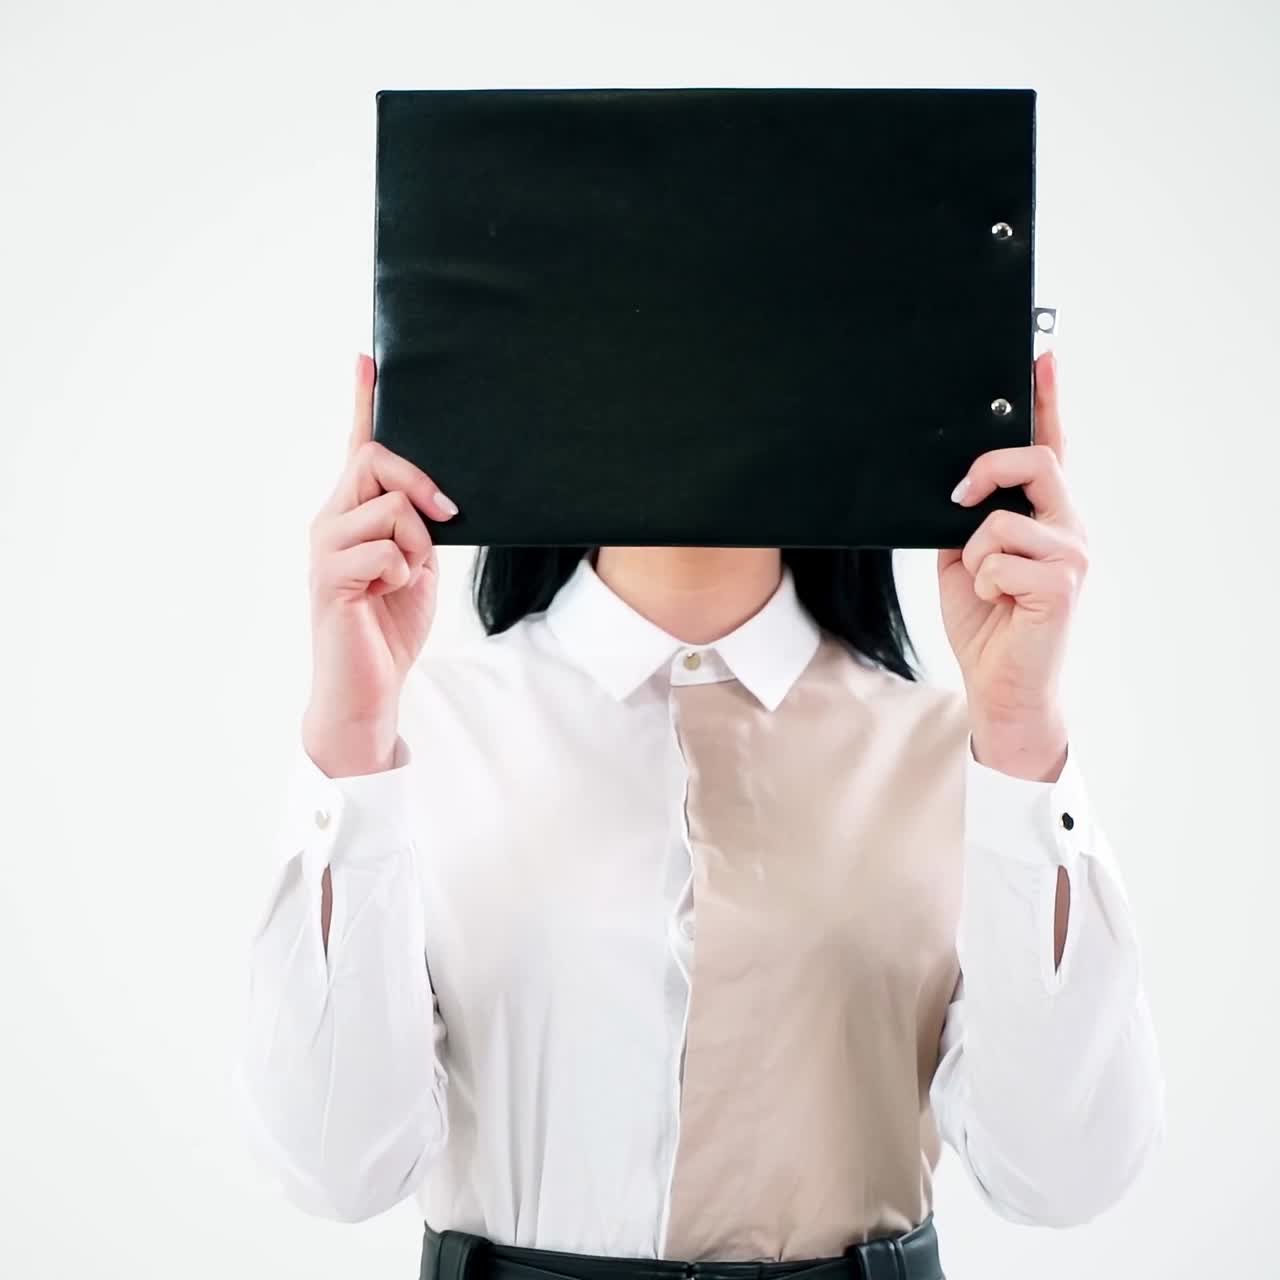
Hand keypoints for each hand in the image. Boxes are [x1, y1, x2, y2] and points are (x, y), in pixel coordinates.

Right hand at [303, 353, 458, 773]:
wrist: (369, 689)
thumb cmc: (390, 625)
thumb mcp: (418, 563)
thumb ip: (417, 524)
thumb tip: (435, 496)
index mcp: (352, 513)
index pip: (356, 447)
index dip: (362, 402)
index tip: (367, 359)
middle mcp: (330, 521)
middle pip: (376, 459)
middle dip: (421, 483)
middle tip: (448, 517)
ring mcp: (325, 548)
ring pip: (389, 506)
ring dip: (417, 543)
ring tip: (404, 579)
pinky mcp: (329, 579)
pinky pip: (387, 550)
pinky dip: (405, 573)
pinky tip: (387, 597)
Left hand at [936, 350, 1086, 779]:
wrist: (999, 685)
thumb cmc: (986, 622)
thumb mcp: (964, 557)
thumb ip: (966, 518)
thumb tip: (953, 482)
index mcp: (1045, 517)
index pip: (1049, 448)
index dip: (1046, 401)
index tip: (1041, 355)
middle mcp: (1070, 528)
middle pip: (1037, 461)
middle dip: (987, 470)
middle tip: (959, 496)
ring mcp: (1073, 555)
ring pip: (1003, 519)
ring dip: (976, 555)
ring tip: (988, 587)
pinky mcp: (1064, 584)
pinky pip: (998, 558)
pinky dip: (982, 583)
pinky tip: (1000, 607)